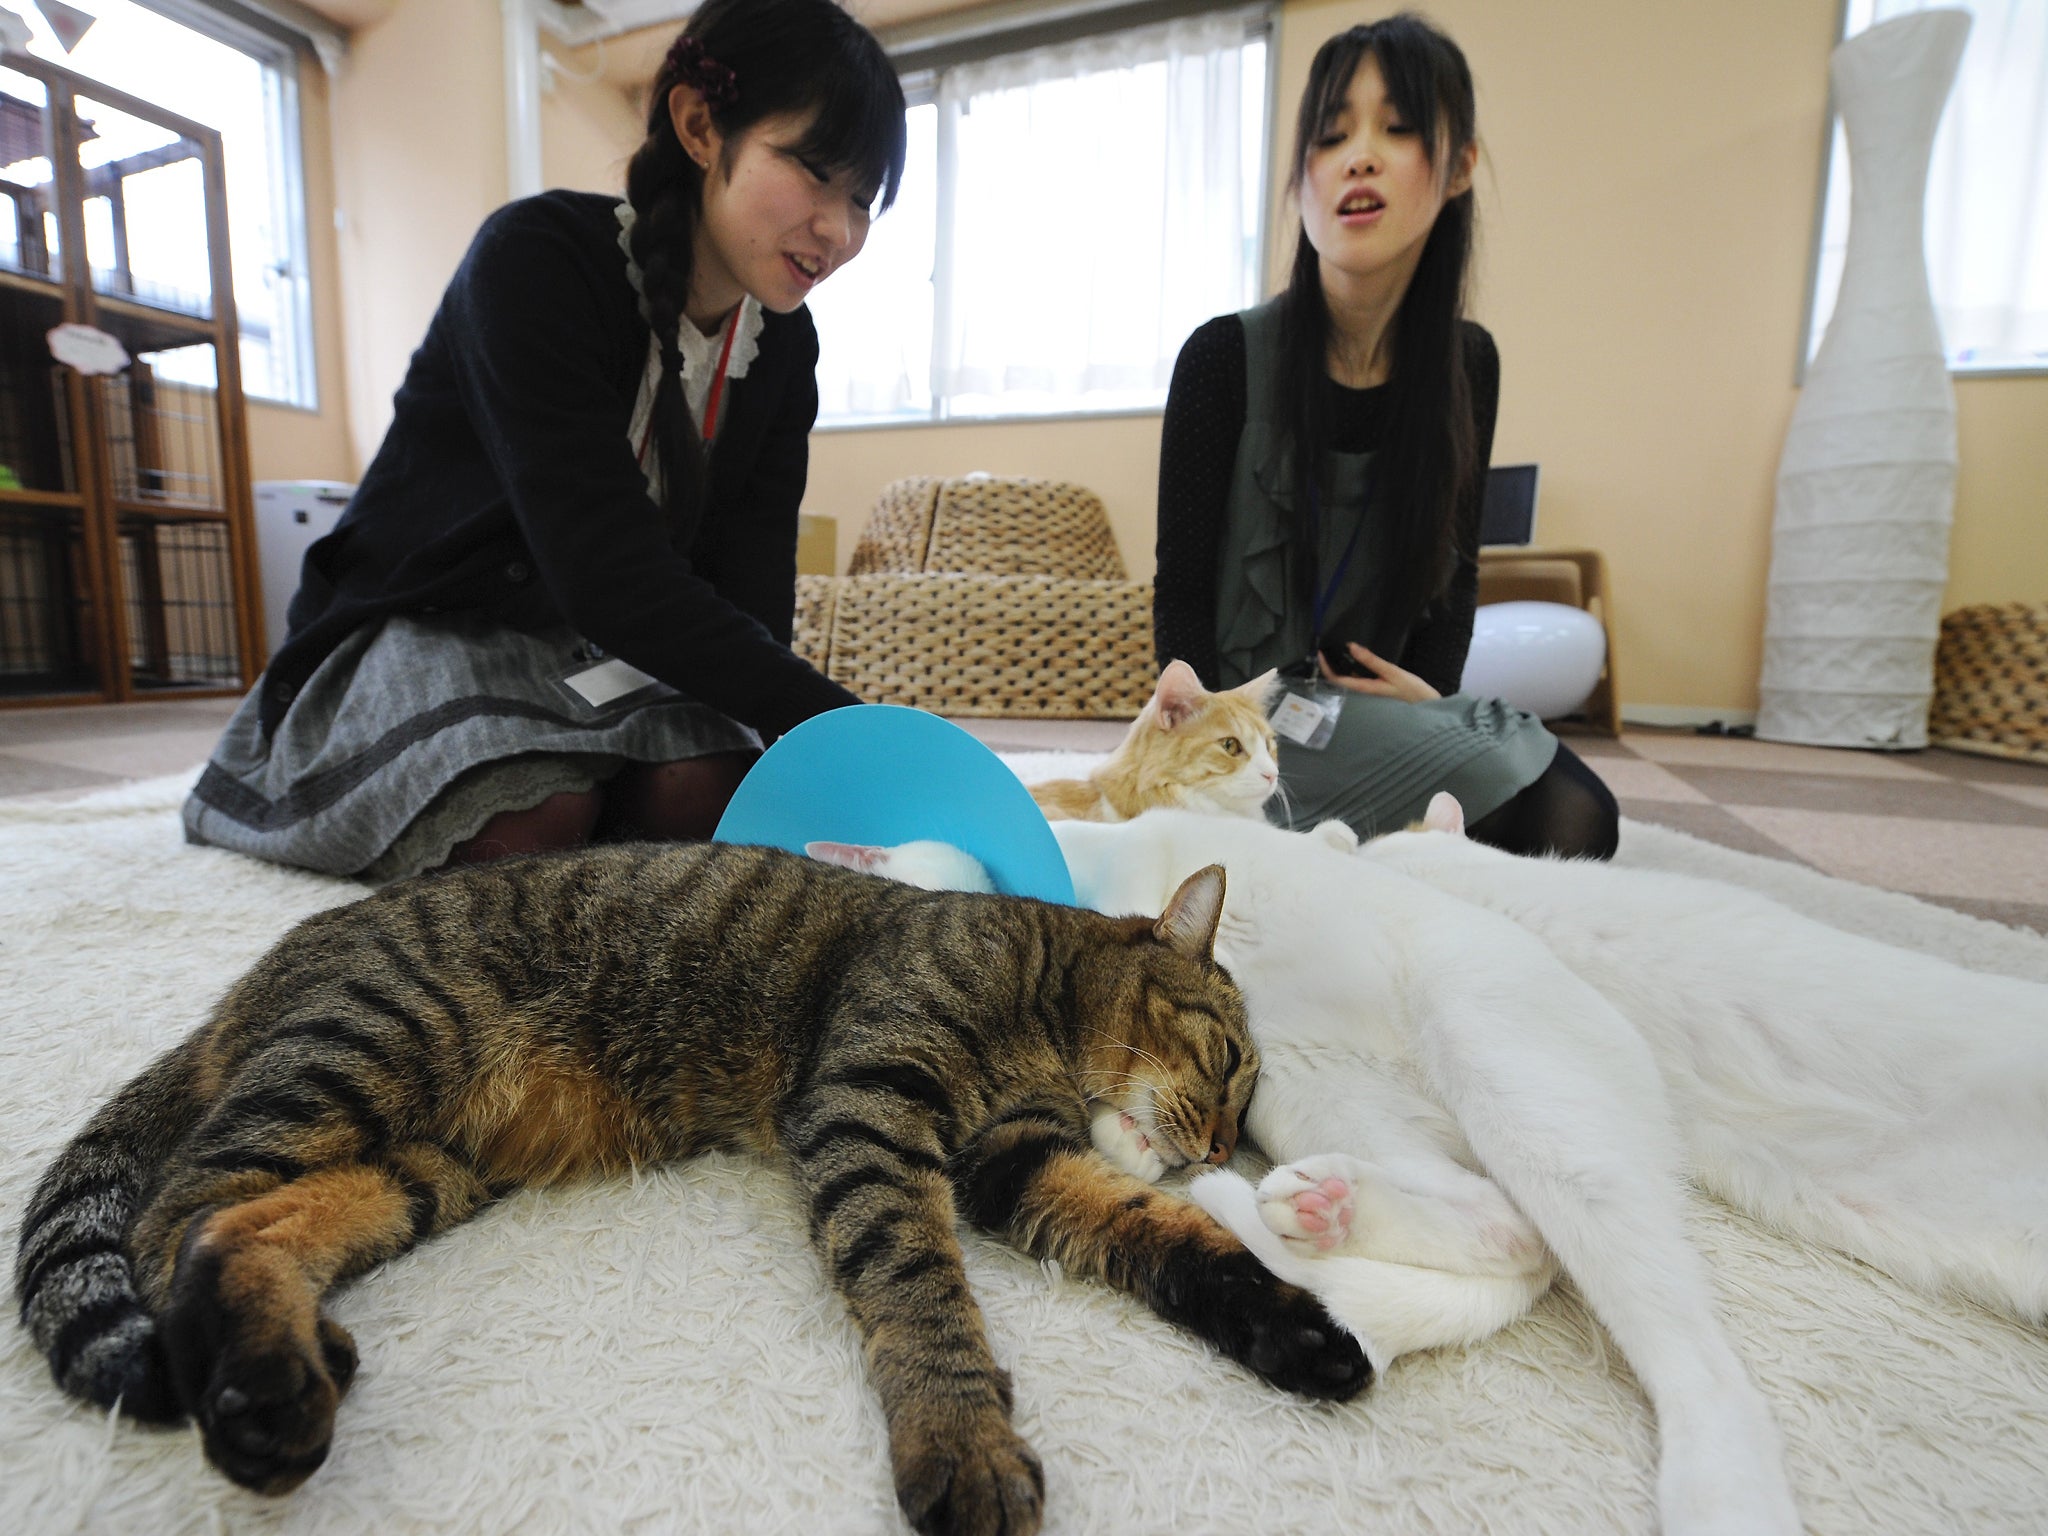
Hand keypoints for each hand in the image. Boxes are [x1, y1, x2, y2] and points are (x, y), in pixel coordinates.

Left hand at [1318, 643, 1441, 702]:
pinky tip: (1354, 659)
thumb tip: (1352, 648)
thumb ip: (1372, 661)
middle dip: (1330, 667)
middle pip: (1339, 682)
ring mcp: (1368, 694)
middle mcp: (1363, 694)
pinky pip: (1358, 681)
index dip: (1326, 668)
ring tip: (1336, 651)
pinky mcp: (1375, 691)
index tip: (1320, 653)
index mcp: (1364, 690)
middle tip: (1325, 649)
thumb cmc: (1412, 691)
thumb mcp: (1393, 672)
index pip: (1337, 681)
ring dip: (1341, 668)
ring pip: (1348, 681)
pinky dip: (1352, 670)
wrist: (1428, 706)